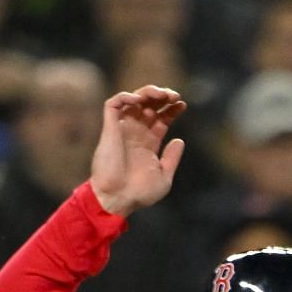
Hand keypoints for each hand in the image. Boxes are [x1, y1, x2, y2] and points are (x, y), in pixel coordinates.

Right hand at [90, 85, 185, 216]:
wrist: (117, 199)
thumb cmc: (139, 194)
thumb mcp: (164, 177)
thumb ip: (171, 158)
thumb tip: (180, 140)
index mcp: (148, 143)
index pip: (161, 118)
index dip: (171, 108)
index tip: (182, 104)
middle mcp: (136, 133)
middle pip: (149, 105)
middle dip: (162, 96)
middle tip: (174, 95)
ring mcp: (123, 129)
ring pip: (133, 99)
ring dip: (147, 92)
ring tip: (161, 94)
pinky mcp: (110, 129)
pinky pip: (113, 104)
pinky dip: (125, 96)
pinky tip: (139, 99)